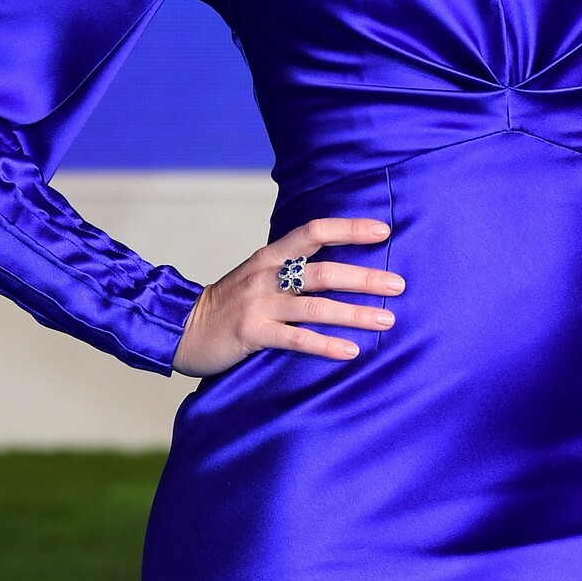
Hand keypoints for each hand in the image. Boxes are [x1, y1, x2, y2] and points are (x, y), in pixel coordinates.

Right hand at [172, 216, 403, 376]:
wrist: (182, 328)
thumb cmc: (229, 302)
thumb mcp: (259, 274)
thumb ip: (291, 268)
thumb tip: (338, 266)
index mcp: (270, 255)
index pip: (314, 231)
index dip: (349, 229)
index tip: (383, 231)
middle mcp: (266, 275)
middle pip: (323, 271)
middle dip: (364, 278)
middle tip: (399, 284)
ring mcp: (259, 304)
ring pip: (316, 306)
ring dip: (355, 313)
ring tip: (387, 319)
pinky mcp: (252, 333)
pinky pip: (296, 339)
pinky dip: (325, 345)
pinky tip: (350, 351)